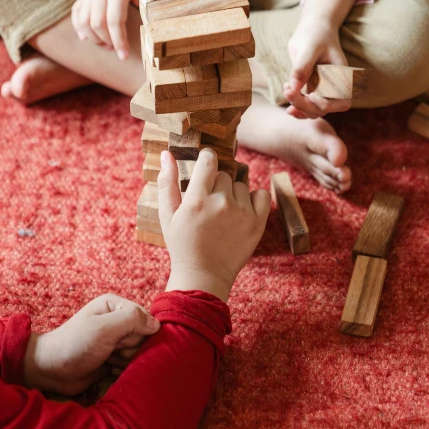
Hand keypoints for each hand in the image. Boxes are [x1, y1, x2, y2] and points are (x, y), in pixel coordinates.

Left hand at [23, 294, 160, 394]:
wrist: (52, 370)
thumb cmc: (75, 344)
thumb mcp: (103, 328)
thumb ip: (132, 320)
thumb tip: (157, 324)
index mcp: (115, 305)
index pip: (145, 317)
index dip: (137, 332)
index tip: (119, 338)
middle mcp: (117, 320)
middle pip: (143, 336)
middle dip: (129, 347)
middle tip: (110, 349)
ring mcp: (116, 339)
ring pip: (139, 351)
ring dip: (125, 359)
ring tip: (107, 359)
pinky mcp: (114, 357)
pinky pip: (131, 363)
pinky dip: (122, 368)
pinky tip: (108, 368)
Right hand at [71, 0, 157, 59]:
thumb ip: (150, 8)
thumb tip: (151, 35)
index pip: (114, 20)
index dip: (119, 40)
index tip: (124, 55)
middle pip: (96, 23)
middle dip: (107, 41)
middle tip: (118, 49)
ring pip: (83, 21)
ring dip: (94, 38)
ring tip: (107, 44)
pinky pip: (76, 13)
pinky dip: (80, 28)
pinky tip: (88, 38)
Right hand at [157, 150, 270, 301]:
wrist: (203, 275)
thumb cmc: (182, 244)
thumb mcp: (167, 215)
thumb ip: (167, 182)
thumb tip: (166, 153)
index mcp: (197, 199)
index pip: (208, 161)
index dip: (207, 158)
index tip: (205, 165)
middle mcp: (221, 203)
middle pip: (223, 175)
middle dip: (216, 184)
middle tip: (209, 203)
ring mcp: (242, 213)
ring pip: (240, 185)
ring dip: (232, 193)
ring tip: (222, 212)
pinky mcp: (257, 223)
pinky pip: (261, 195)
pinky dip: (254, 199)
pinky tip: (242, 210)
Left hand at [284, 0, 357, 118]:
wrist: (313, 28)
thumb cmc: (315, 34)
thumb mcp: (309, 47)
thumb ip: (302, 67)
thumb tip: (294, 87)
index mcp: (343, 78)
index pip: (340, 103)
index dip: (324, 104)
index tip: (308, 94)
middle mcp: (336, 87)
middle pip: (323, 110)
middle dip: (304, 105)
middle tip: (287, 91)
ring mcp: (324, 90)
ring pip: (313, 111)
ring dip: (297, 106)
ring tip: (286, 88)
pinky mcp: (312, 90)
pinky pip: (305, 106)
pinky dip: (295, 104)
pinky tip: (286, 90)